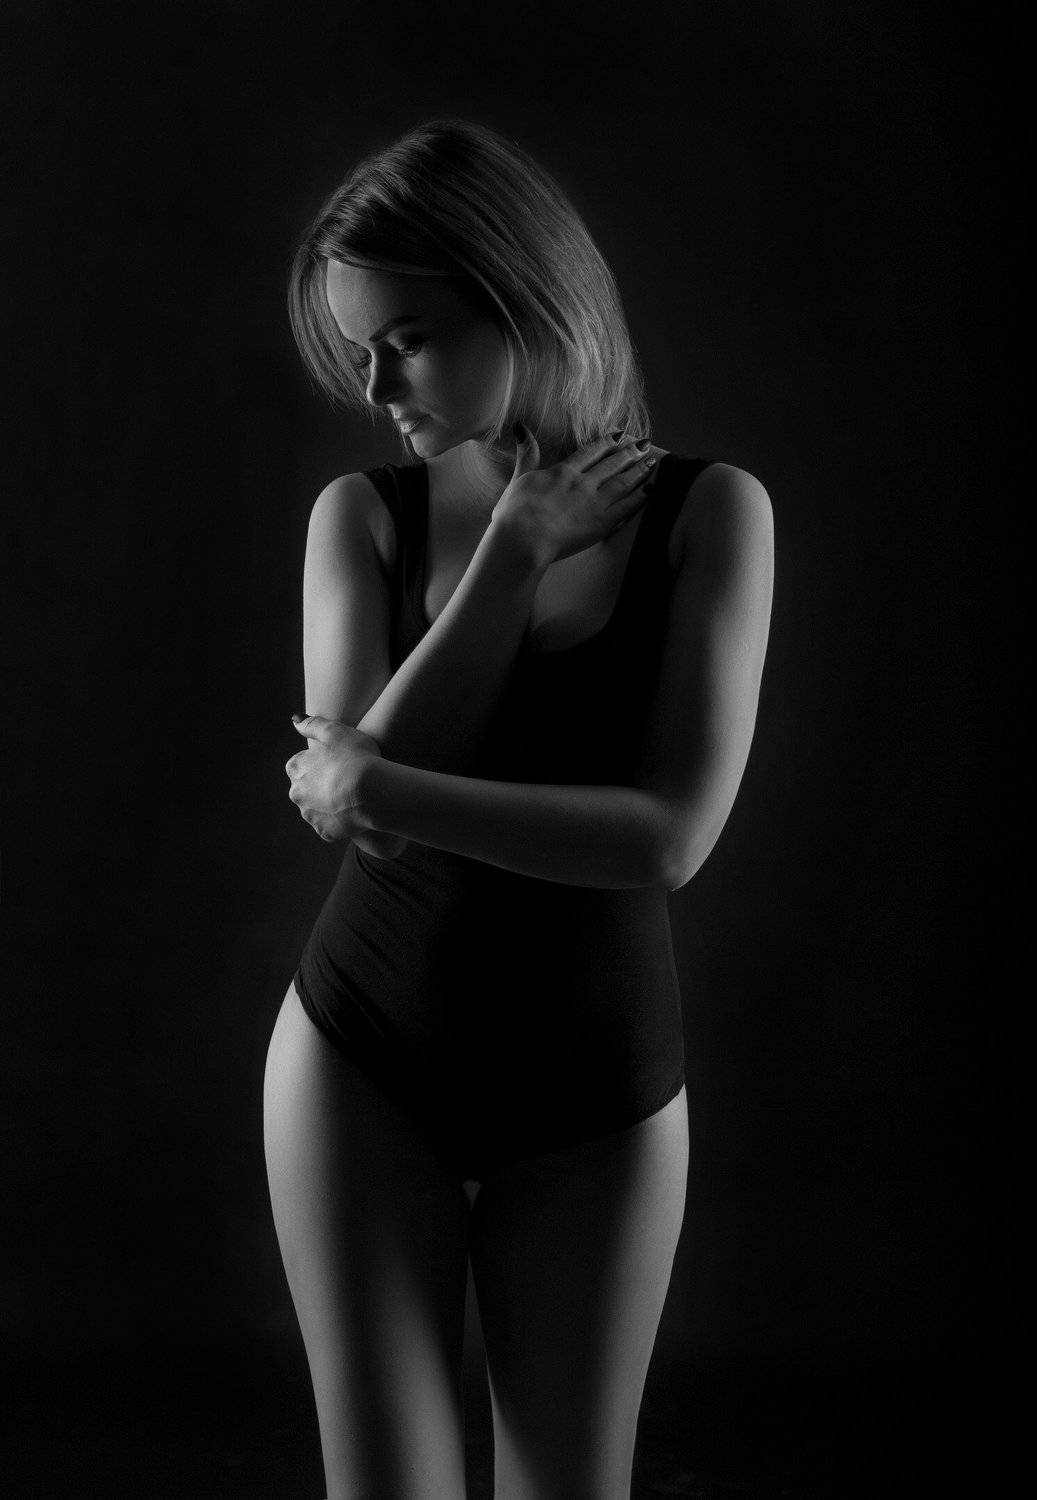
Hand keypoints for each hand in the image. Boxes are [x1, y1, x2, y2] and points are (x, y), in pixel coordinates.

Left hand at [285, 714, 395, 847]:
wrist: (372, 793)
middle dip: (320, 784)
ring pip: (317, 808)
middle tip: (345, 779)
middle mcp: (297, 793)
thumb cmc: (356, 757)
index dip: (319, 762)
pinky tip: (354, 812)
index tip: (337, 761)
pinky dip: (339, 820)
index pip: (300, 764)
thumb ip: (313, 724)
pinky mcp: (325, 832)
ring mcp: (310, 815)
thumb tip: (295, 720)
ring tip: (352, 796)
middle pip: (306, 788)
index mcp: (296, 768)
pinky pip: (330, 826)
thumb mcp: (336, 731)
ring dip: (329, 803)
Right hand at [491, 424, 657, 566]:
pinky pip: (627, 507)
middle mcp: (582, 483)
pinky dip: (640, 497)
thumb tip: (521, 427)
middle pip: (611, 464)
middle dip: (630, 452)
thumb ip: (526, 454)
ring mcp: (594, 502)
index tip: (620, 435)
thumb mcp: (519, 478)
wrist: (523, 538)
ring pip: (623, 482)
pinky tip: (651, 489)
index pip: (590, 452)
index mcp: (563, 472)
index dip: (607, 442)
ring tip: (652, 462)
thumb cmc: (515, 513)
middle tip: (645, 443)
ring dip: (639, 470)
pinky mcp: (602, 523)